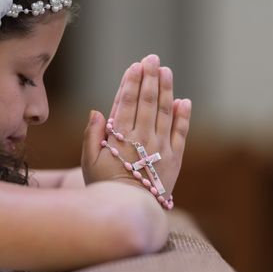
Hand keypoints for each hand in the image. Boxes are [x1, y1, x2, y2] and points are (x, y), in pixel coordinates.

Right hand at [81, 55, 190, 200]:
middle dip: (149, 77)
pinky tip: (183, 101)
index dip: (131, 82)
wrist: (130, 212)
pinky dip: (182, 116)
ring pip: (164, 112)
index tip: (135, 66)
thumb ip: (92, 135)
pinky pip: (180, 133)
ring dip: (165, 90)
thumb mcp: (89, 163)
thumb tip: (97, 110)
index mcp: (120, 138)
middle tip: (152, 58)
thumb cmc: (104, 186)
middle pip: (147, 102)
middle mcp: (142, 139)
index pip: (127, 103)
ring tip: (166, 71)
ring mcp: (160, 148)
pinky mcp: (175, 159)